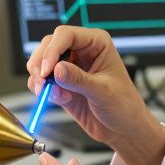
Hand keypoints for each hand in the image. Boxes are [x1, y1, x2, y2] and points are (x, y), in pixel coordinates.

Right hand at [26, 26, 164, 164]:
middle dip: (41, 63)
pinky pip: (42, 80)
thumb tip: (57, 69)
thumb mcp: (103, 91)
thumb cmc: (124, 106)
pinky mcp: (62, 84)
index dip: (52, 50)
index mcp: (96, 43)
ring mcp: (70, 67)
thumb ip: (79, 80)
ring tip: (50, 92)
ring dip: (39, 77)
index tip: (47, 71)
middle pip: (49, 45)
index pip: (66, 35)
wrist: (123, 130)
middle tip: (42, 81)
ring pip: (41, 62)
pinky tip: (58, 99)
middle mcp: (81, 51)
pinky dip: (41, 89)